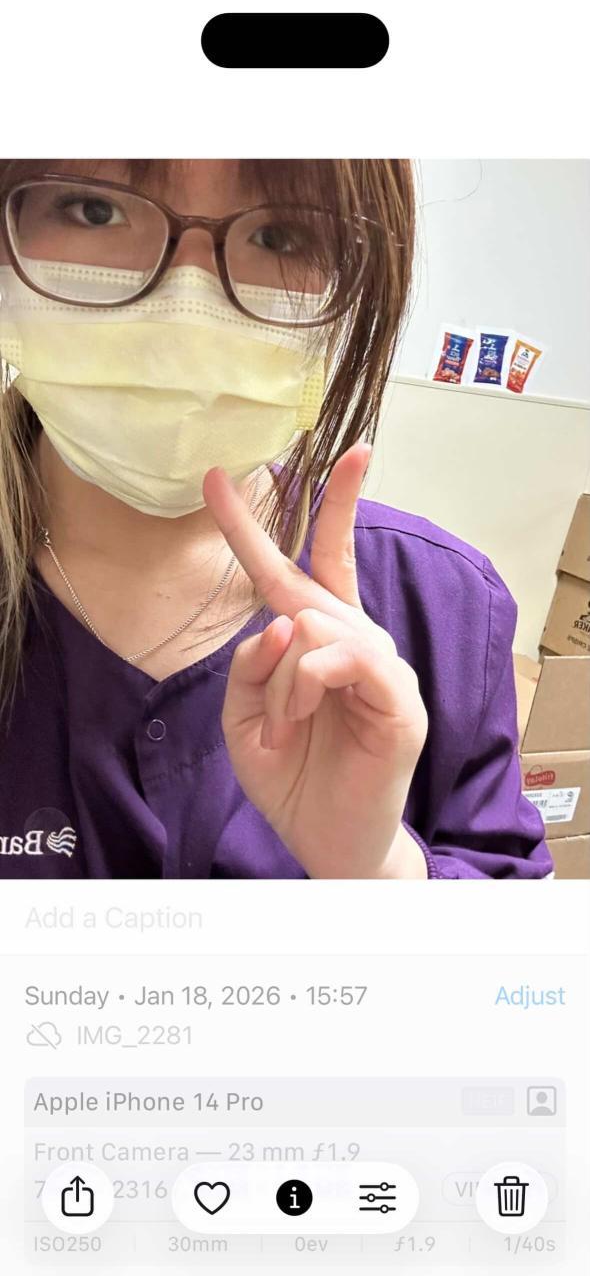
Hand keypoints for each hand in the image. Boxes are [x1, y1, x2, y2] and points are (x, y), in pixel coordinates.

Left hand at [202, 443, 428, 878]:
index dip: (306, 510)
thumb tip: (280, 622)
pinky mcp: (399, 700)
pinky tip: (303, 711)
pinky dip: (310, 682)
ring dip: (283, 675)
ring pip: (315, 623)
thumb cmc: (292, 777)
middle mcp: (357, 642)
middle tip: (216, 486)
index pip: (313, 563)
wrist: (328, 841)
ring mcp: (383, 668)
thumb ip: (250, 666)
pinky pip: (347, 658)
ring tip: (287, 722)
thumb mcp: (244, 718)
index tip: (245, 472)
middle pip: (312, 574)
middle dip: (255, 531)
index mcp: (322, 642)